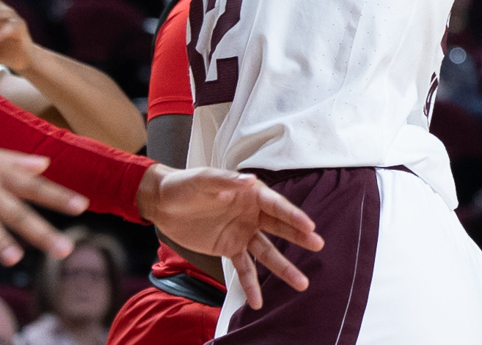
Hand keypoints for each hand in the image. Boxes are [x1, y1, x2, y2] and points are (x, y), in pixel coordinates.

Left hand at [136, 165, 322, 308]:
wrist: (163, 204)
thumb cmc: (184, 185)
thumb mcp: (203, 179)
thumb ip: (226, 181)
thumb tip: (249, 181)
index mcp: (248, 193)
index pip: (275, 205)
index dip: (293, 215)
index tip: (310, 226)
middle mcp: (251, 214)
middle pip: (279, 227)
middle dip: (298, 237)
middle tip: (318, 245)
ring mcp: (242, 233)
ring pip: (267, 252)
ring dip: (283, 267)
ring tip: (301, 283)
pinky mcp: (230, 249)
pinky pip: (244, 269)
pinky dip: (251, 285)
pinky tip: (258, 301)